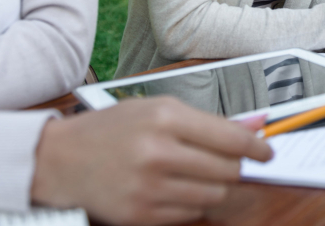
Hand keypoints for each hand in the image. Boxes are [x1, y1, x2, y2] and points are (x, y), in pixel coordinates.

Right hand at [31, 97, 272, 225]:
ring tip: (200, 176)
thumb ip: (206, 121)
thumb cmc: (111, 130)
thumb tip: (253, 128)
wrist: (58, 160)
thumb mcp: (158, 109)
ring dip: (216, 188)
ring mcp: (148, 188)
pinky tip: (177, 190)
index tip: (267, 153)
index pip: (231, 138)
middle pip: (227, 170)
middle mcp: (158, 153)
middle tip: (231, 163)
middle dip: (236, 168)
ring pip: (213, 197)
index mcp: (165, 118)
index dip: (257, 148)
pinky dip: (192, 204)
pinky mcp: (139, 216)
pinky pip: (189, 215)